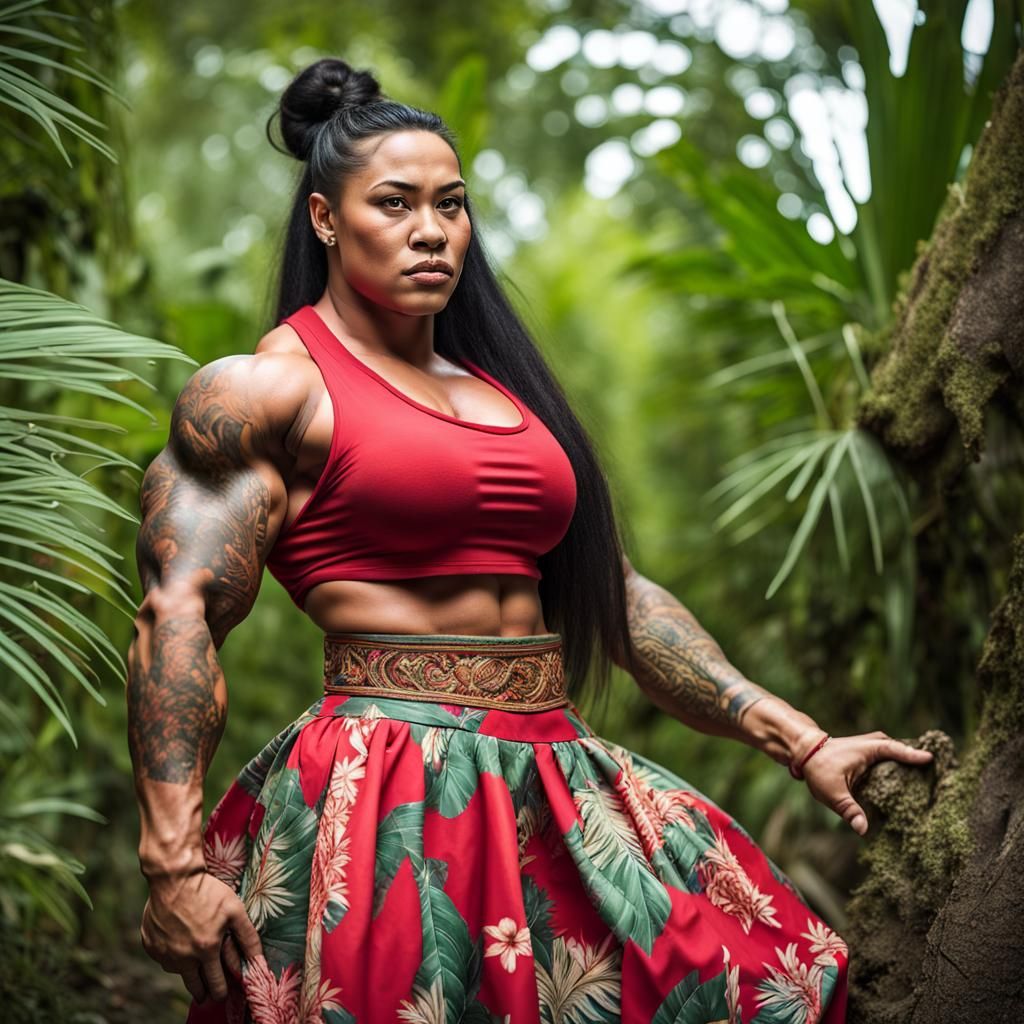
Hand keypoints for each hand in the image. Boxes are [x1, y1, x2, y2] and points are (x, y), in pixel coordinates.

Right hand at [140, 869, 262, 1003]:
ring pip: (177, 972)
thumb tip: (261, 961)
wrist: (174, 878)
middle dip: (204, 992)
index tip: (223, 994)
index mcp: (205, 950)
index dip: (221, 991)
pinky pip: (163, 958)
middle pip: (194, 987)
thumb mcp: (235, 910)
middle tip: (208, 992)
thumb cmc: (208, 891)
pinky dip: (171, 955)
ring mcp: (164, 953)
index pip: (215, 985)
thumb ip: (248, 938)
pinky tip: (179, 941)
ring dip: (187, 969)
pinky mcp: (150, 945)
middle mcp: (182, 957)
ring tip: (195, 958)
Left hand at [794, 730, 933, 835]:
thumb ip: (849, 810)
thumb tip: (863, 830)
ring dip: (915, 765)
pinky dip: (905, 768)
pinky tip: (917, 785)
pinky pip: (895, 759)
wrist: (807, 752)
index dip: (915, 756)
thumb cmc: (819, 769)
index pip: (898, 750)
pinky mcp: (874, 756)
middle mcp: (876, 745)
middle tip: (946, 774)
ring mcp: (876, 748)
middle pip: (905, 752)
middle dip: (922, 761)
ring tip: (937, 781)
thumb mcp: (832, 792)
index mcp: (870, 750)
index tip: (934, 760)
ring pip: (901, 755)